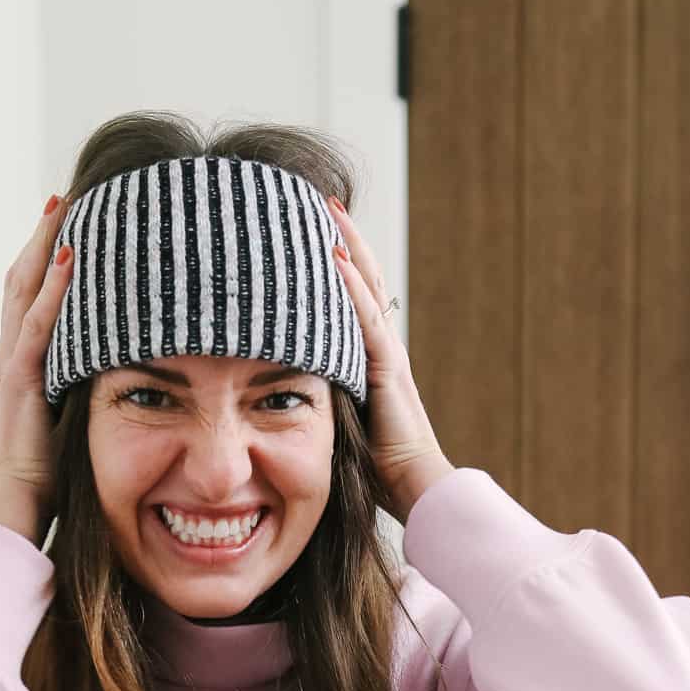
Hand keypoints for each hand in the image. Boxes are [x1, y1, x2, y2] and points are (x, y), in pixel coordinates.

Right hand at [0, 193, 73, 520]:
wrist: (21, 505)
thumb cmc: (52, 469)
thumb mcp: (73, 411)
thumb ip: (87, 380)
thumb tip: (126, 356)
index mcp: (23, 360)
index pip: (30, 294)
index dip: (45, 253)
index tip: (70, 217)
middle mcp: (11, 354)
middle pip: (22, 278)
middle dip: (43, 234)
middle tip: (66, 194)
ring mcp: (13, 365)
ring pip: (24, 289)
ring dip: (44, 244)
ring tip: (65, 206)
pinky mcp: (22, 381)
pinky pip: (38, 325)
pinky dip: (53, 287)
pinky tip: (71, 256)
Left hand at [328, 198, 452, 518]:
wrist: (416, 490)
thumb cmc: (378, 469)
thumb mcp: (339, 422)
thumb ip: (319, 398)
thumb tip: (273, 387)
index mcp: (369, 359)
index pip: (351, 300)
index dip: (337, 266)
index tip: (313, 231)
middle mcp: (381, 348)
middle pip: (362, 280)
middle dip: (342, 240)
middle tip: (321, 200)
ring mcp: (388, 355)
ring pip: (365, 288)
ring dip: (346, 247)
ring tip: (327, 209)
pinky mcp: (387, 370)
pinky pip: (366, 320)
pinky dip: (351, 286)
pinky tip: (332, 257)